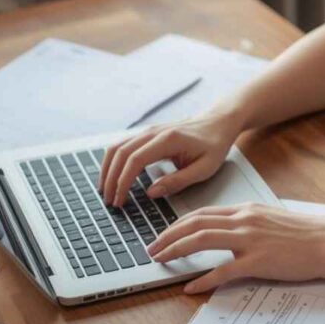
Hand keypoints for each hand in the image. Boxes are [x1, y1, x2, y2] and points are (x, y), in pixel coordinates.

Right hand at [98, 111, 241, 206]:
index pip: (135, 160)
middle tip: (109, 201)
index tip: (120, 200)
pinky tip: (113, 176)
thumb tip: (151, 193)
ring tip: (106, 191)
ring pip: (116, 147)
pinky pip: (123, 145)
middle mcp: (154, 131)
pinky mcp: (147, 133)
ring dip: (108, 169)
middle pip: (120, 153)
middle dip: (111, 179)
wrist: (218, 122)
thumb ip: (178, 181)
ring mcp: (148, 130)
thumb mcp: (204, 168)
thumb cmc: (214, 145)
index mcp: (168, 139)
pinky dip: (113, 161)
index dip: (123, 182)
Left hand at [146, 202, 324, 293]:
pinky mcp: (259, 262)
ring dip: (176, 250)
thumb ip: (249, 224)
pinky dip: (202, 279)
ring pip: (202, 240)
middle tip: (152, 248)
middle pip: (195, 224)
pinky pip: (223, 271)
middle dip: (167, 236)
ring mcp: (250, 240)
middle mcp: (245, 220)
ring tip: (160, 261)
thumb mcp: (272, 220)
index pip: (203, 213)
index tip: (163, 233)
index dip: (178, 223)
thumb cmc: (307, 233)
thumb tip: (230, 234)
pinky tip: (190, 287)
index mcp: (247, 209)